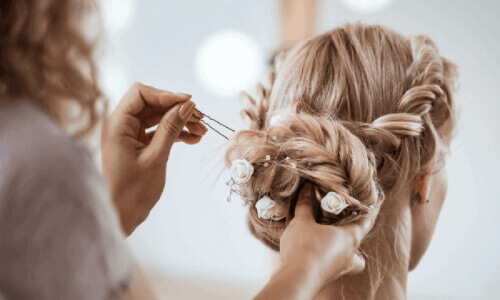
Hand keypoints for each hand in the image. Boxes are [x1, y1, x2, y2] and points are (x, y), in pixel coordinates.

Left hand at [101, 83, 206, 235]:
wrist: (121, 216)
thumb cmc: (132, 191)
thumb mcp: (156, 157)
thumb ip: (171, 128)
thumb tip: (187, 105)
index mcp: (117, 124)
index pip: (140, 93)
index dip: (166, 95)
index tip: (189, 103)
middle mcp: (121, 125)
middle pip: (152, 104)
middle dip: (178, 109)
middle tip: (201, 119)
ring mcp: (130, 134)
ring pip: (158, 117)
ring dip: (180, 122)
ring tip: (202, 131)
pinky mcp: (138, 144)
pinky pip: (159, 131)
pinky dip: (175, 133)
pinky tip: (194, 139)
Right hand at [280, 184, 378, 291]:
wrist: (295, 280)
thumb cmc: (305, 248)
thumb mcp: (302, 221)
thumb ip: (305, 205)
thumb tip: (308, 189)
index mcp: (349, 239)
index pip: (366, 223)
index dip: (370, 212)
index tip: (376, 204)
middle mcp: (347, 256)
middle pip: (359, 250)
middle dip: (354, 241)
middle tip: (345, 229)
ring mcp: (336, 269)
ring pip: (343, 261)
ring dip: (335, 250)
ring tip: (322, 239)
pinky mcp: (322, 277)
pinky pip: (321, 263)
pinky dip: (313, 255)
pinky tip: (297, 246)